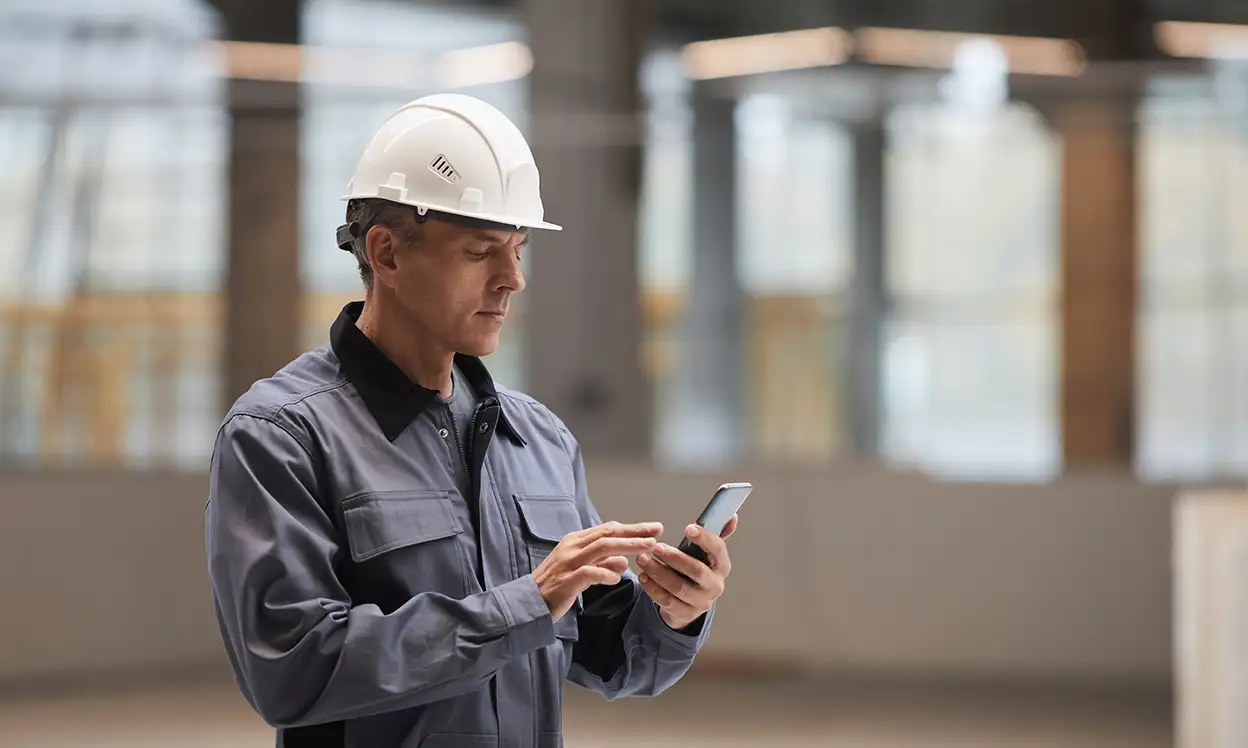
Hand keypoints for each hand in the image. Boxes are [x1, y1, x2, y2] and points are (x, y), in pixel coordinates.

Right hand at [533, 521, 662, 619]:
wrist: (528, 602)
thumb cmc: (556, 585)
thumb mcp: (581, 570)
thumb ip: (602, 563)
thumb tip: (624, 560)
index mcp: (576, 540)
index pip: (608, 529)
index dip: (632, 528)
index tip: (653, 529)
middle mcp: (572, 547)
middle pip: (608, 533)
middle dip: (635, 531)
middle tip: (657, 531)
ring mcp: (568, 562)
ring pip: (602, 548)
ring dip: (627, 546)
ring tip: (648, 548)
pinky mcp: (566, 580)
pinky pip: (589, 573)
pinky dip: (606, 573)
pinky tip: (618, 577)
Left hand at [636, 514, 737, 629]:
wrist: (689, 603)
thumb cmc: (695, 569)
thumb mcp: (705, 553)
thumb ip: (714, 534)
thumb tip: (732, 516)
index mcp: (722, 566)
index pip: (718, 550)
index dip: (704, 538)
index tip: (688, 528)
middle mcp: (715, 585)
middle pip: (697, 571)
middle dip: (675, 558)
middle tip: (656, 547)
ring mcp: (701, 602)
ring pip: (678, 587)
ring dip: (658, 572)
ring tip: (642, 559)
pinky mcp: (685, 613)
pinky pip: (667, 601)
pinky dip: (652, 588)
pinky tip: (643, 576)